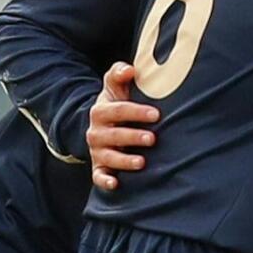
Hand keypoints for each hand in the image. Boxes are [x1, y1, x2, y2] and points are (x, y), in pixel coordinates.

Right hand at [87, 60, 157, 192]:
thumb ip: (119, 73)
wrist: (101, 125)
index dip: (136, 112)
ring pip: (108, 157)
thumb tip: (130, 69)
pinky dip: (105, 181)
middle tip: (152, 139)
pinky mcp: (99, 167)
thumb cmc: (116, 104)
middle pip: (114, 135)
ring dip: (124, 161)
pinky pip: (98, 176)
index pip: (119, 110)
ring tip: (142, 163)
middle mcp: (97, 132)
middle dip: (133, 137)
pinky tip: (116, 184)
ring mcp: (97, 151)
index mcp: (101, 111)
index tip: (156, 114)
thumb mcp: (114, 87)